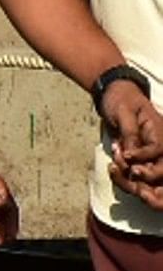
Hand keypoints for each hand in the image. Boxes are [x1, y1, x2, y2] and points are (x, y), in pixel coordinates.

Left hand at [106, 77, 162, 192]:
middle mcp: (160, 145)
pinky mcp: (141, 159)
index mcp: (159, 131)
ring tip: (114, 166)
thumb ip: (129, 133)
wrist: (115, 96)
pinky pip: (137, 173)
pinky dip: (125, 174)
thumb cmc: (120, 100)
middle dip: (141, 172)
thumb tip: (131, 154)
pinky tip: (113, 167)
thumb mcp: (124, 112)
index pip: (158, 149)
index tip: (125, 155)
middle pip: (160, 168)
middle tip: (121, 167)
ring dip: (130, 174)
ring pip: (149, 174)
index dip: (142, 155)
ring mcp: (151, 154)